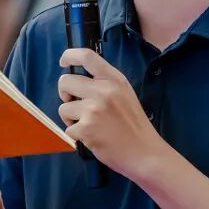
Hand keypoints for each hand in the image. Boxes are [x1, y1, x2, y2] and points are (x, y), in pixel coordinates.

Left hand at [57, 48, 169, 180]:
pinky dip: (76, 135)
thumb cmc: (134, 125)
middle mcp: (104, 91)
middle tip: (74, 105)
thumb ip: (105, 84)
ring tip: (88, 125)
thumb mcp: (125, 94)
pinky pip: (68, 128)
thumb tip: (79, 80)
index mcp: (114, 79)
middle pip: (65, 81)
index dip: (70, 56)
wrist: (144, 153)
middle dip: (64, 94)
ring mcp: (94, 109)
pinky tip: (91, 137)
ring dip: (70, 118)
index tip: (64, 62)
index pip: (87, 56)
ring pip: (63, 107)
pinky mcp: (86, 128)